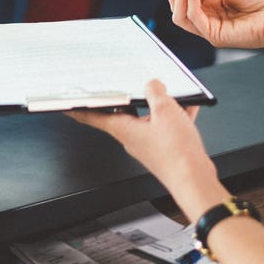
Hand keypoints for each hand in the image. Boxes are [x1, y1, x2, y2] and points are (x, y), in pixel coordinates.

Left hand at [70, 79, 225, 221]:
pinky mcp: (165, 150)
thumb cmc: (176, 153)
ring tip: (169, 93)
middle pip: (124, 114)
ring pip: (149, 119)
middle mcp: (134, 139)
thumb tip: (152, 85)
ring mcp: (149, 145)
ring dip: (158, 106)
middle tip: (126, 84)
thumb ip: (156, 93)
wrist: (195, 179)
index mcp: (124, 130)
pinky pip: (166, 127)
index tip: (67, 105)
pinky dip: (175, 116)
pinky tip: (187, 107)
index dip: (79, 109)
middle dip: (127, 98)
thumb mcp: (165, 111)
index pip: (94, 117)